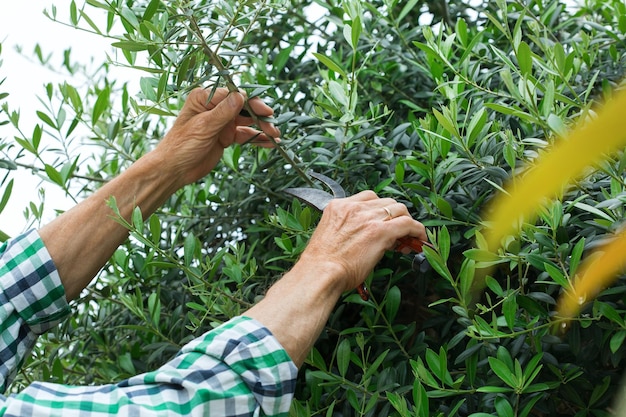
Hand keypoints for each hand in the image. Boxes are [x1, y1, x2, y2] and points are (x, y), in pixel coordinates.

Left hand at [154, 87, 280, 186]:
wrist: (174, 169)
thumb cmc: (181, 146)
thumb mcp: (203, 127)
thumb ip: (223, 112)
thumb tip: (241, 95)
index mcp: (204, 98)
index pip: (233, 95)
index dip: (251, 102)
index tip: (265, 111)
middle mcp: (214, 108)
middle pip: (243, 108)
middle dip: (260, 117)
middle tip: (273, 127)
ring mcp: (221, 123)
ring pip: (246, 122)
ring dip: (261, 128)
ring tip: (276, 136)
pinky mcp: (225, 137)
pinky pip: (244, 135)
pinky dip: (257, 139)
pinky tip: (269, 143)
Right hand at [300, 191, 426, 292]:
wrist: (320, 273)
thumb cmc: (321, 265)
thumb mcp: (332, 237)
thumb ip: (348, 230)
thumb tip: (367, 237)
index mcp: (338, 207)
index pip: (367, 198)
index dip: (379, 210)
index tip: (383, 222)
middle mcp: (353, 207)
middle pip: (385, 201)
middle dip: (394, 216)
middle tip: (397, 233)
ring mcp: (368, 218)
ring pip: (399, 209)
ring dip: (406, 221)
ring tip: (408, 238)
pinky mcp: (381, 231)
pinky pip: (408, 224)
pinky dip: (417, 230)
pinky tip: (420, 239)